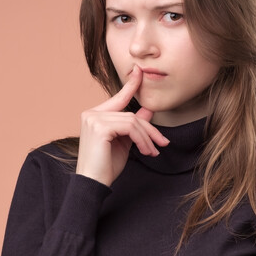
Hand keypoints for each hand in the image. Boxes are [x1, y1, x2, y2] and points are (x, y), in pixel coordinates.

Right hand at [76, 65, 169, 186]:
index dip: (131, 85)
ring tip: (153, 152)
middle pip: (130, 114)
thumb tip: (148, 110)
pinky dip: (142, 140)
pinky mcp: (99, 127)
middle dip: (150, 129)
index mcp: (95, 115)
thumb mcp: (125, 142)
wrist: (94, 184)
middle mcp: (92, 113)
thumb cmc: (106, 166)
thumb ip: (134, 125)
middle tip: (163, 142)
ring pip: (132, 121)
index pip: (118, 97)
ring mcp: (94, 119)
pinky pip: (130, 128)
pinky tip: (146, 151)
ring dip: (148, 138)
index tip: (139, 71)